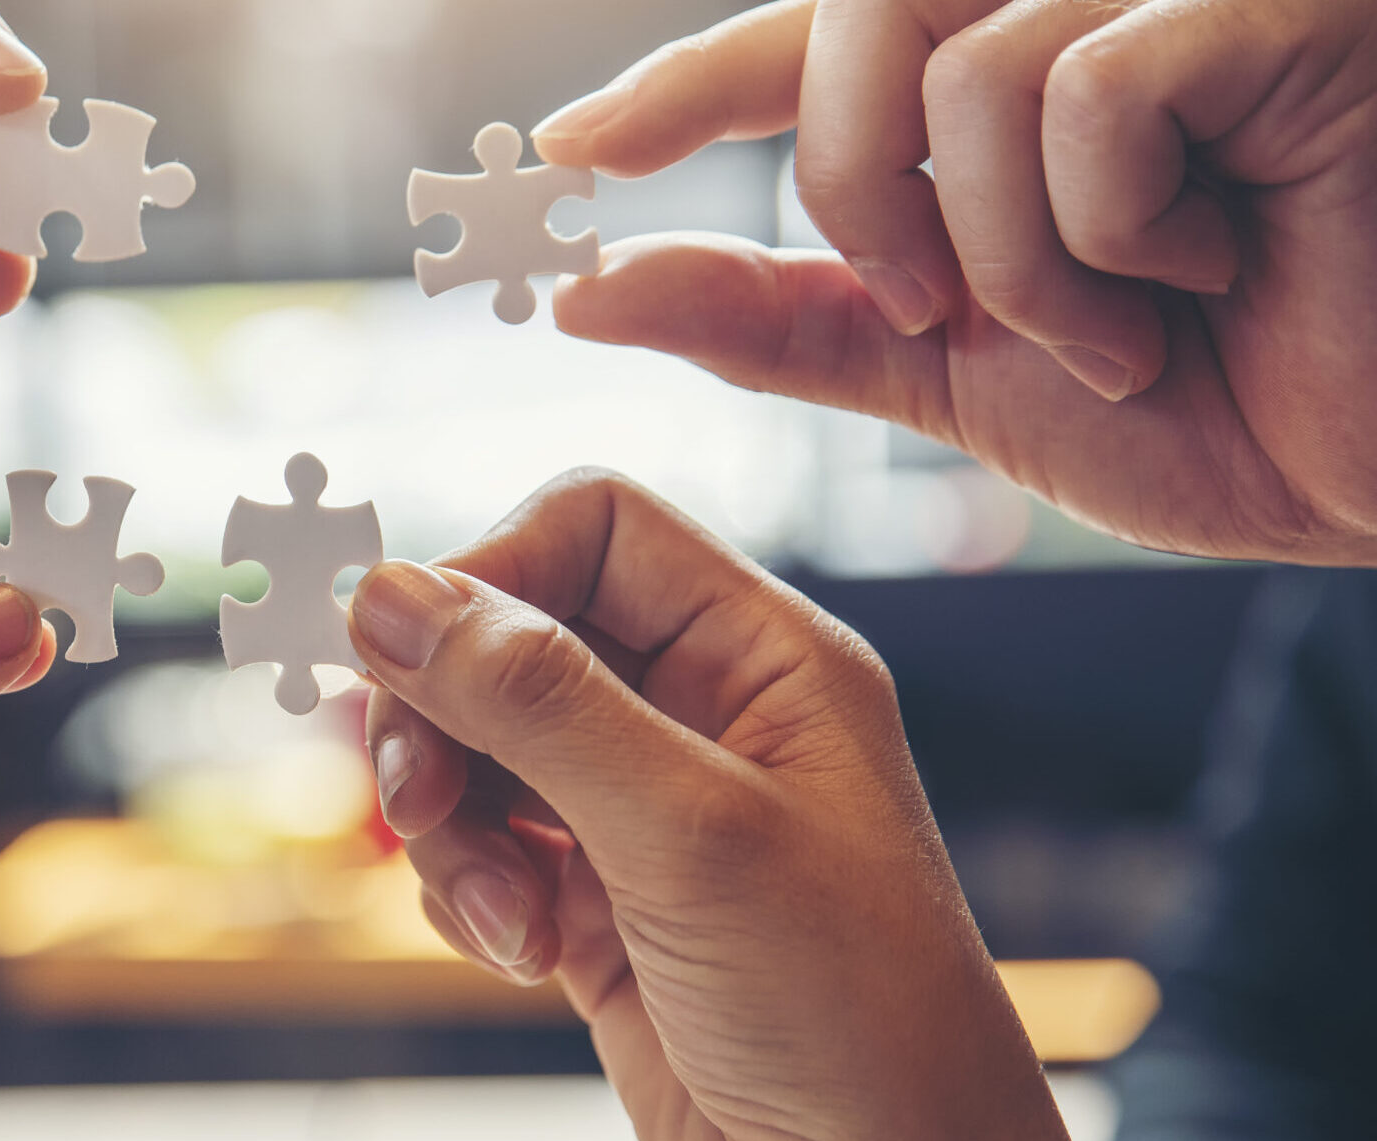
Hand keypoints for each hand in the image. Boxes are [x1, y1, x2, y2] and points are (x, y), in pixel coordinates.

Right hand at [350, 471, 1088, 1140]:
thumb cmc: (852, 1019)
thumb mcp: (689, 835)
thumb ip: (538, 701)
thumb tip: (388, 594)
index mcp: (763, 659)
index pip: (592, 527)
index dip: (486, 570)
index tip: (403, 657)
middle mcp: (702, 717)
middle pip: (510, 636)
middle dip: (442, 716)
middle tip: (414, 800)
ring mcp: (645, 814)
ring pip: (477, 749)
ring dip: (452, 826)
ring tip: (504, 916)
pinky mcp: (599, 907)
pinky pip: (482, 849)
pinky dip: (469, 893)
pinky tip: (523, 958)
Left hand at [533, 0, 1376, 564]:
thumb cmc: (1213, 401)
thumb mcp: (952, 370)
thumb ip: (784, 317)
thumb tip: (593, 290)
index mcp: (994, 82)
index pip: (802, 44)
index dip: (679, 88)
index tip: (564, 153)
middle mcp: (1074, 8)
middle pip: (855, 27)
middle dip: (861, 194)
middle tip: (937, 308)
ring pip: (968, 74)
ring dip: (1014, 256)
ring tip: (1124, 331)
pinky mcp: (1276, 3)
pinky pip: (1090, 90)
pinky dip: (1115, 228)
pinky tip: (1215, 267)